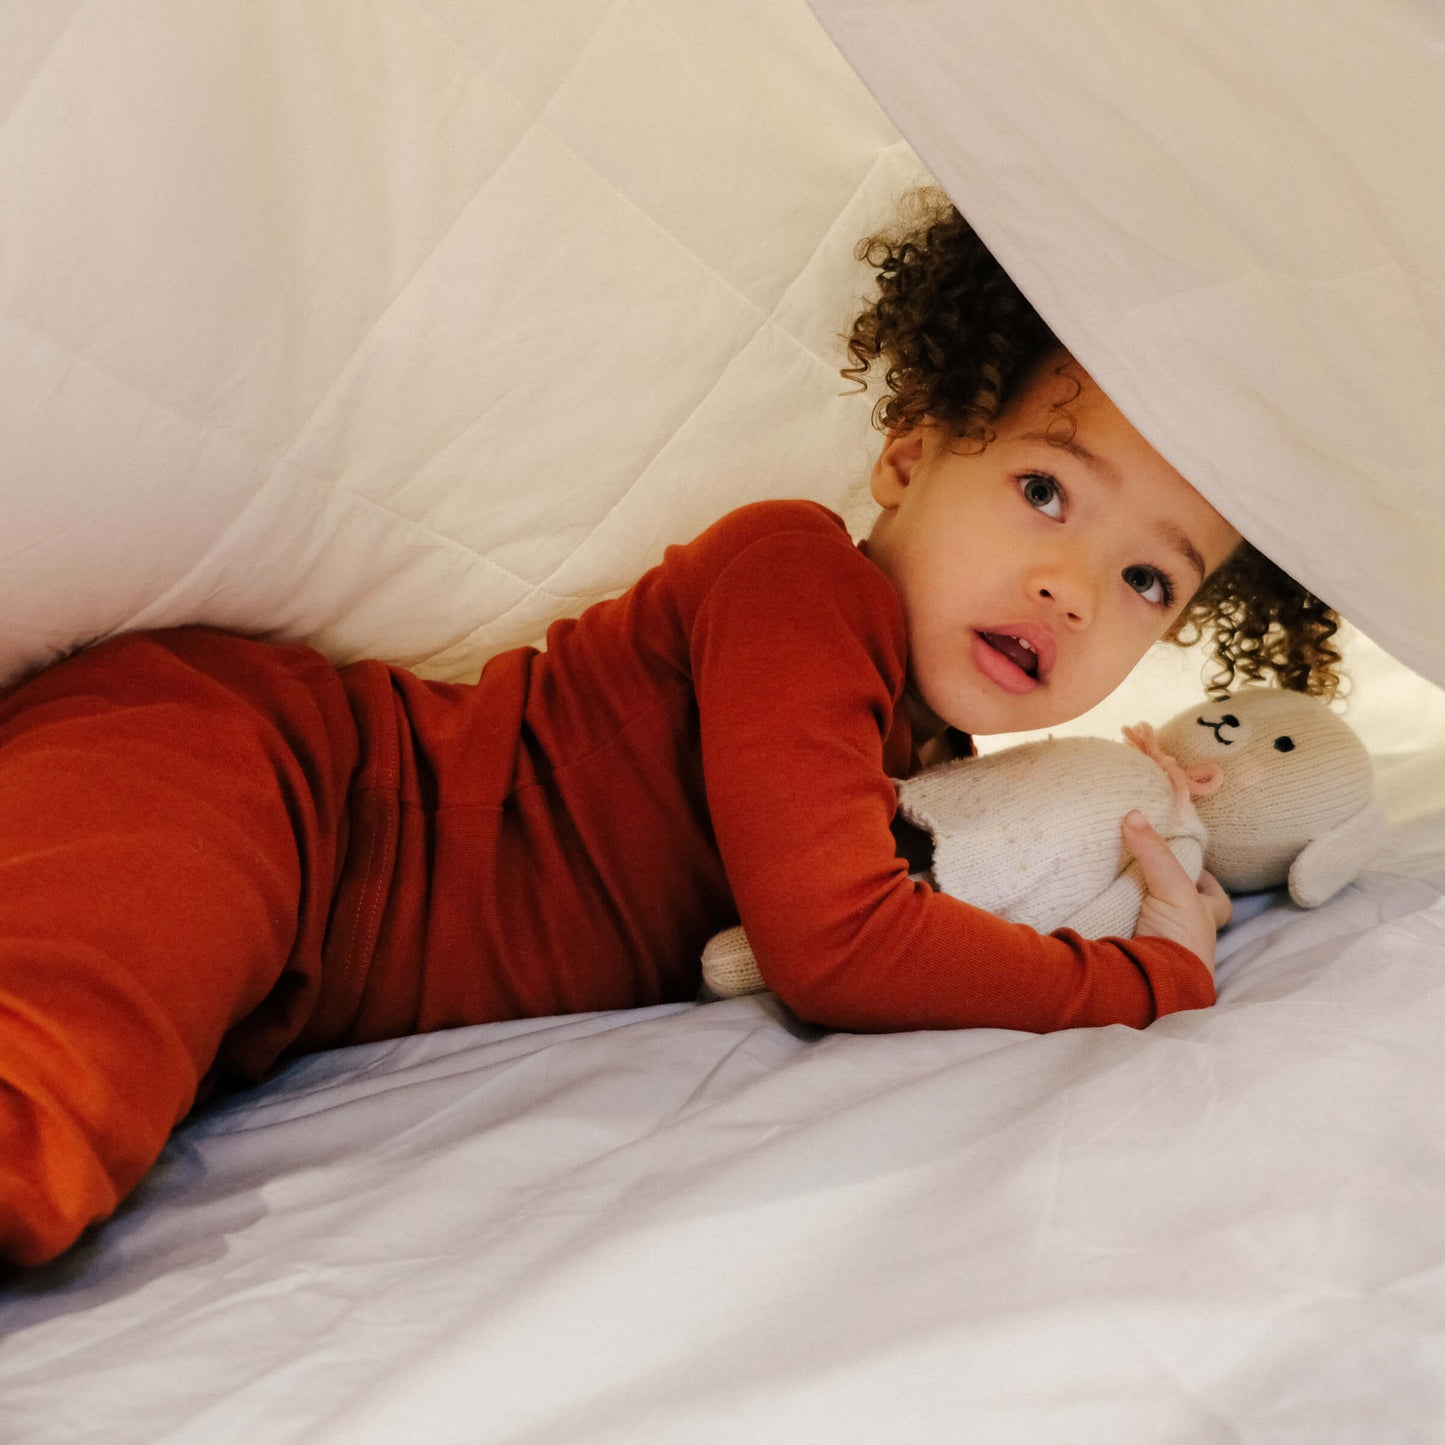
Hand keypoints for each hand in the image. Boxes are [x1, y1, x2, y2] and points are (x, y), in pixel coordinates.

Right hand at [1122, 809, 1230, 973]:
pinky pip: (1119, 929)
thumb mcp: (1175, 890)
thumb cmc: (1179, 942)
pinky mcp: (1127, 953)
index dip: (1204, 877)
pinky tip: (1095, 901)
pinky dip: (1109, 917)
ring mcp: (1155, 946)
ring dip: (1132, 903)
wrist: (1150, 987)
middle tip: (1137, 861)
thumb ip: (1155, 853)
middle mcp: (1183, 934)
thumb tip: (1133, 814)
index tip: (1183, 857)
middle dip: (1161, 888)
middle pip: (1178, 906)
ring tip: (1109, 875)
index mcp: (1203, 921)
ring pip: (1147, 917)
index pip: (1214, 897)